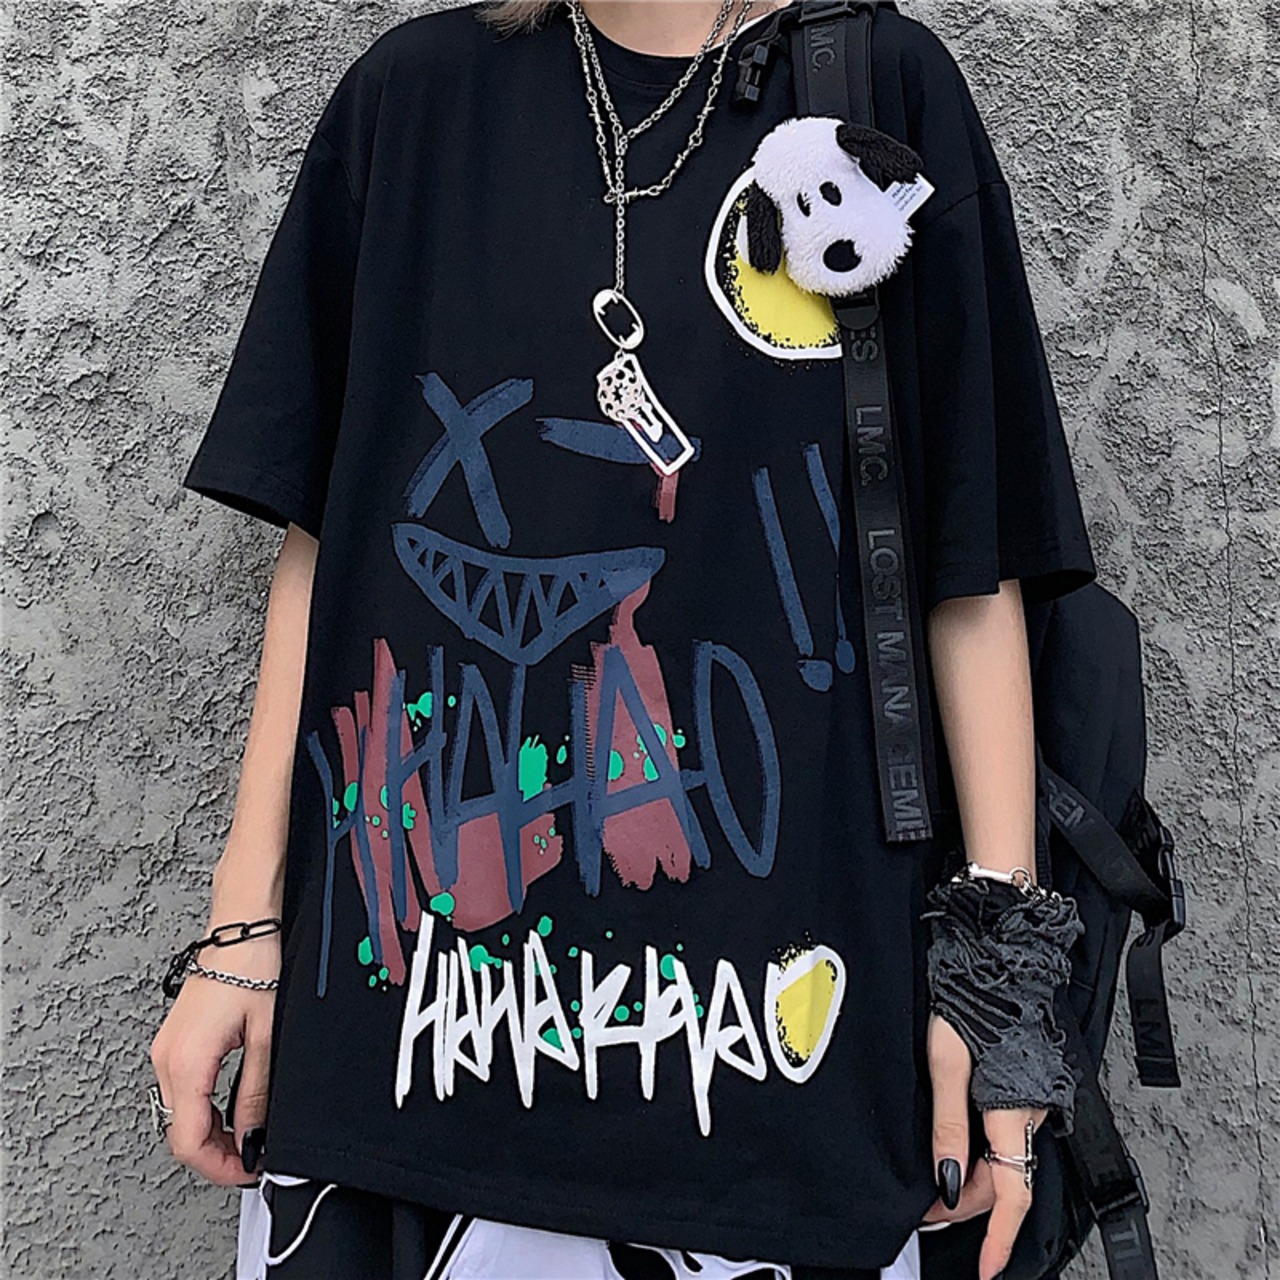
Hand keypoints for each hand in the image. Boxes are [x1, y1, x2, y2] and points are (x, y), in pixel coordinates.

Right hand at [149, 922, 278, 1186]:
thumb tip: (255, 1136)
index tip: (248, 1172)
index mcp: (187, 1062)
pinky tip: (231, 1109)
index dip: (219, 1166)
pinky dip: (205, 1108)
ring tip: (248, 1136)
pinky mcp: (176, 1040)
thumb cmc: (254, 965)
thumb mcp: (266, 1036)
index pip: (188, 1141)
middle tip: (253, 1158)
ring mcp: (167, 1049)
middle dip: (216, 1154)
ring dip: (210, 1132)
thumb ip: (257, 1092)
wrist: (243, 925)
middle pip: (180, 1132)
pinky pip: (183, 1089)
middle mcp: (167, 1058)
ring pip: (179, 1112)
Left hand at [922, 1011, 1045, 1279]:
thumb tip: (944, 1181)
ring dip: (973, 1176)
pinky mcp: (1030, 1082)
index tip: (986, 1268)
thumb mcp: (944, 1063)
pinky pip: (1010, 1132)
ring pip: (1007, 1157)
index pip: (1014, 1193)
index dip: (998, 1236)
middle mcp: (1036, 1108)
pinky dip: (984, 1150)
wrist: (997, 954)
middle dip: (965, 1202)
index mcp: (1016, 1108)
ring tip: (932, 1178)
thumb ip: (948, 1125)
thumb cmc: (968, 995)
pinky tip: (956, 1147)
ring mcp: (1036, 1096)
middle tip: (923, 1207)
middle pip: (1006, 1180)